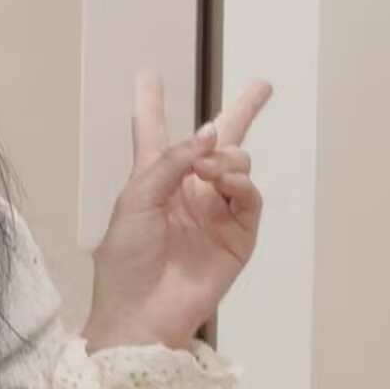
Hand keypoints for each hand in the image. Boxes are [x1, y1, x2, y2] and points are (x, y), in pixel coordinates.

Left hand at [83, 72, 272, 354]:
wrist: (141, 314)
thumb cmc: (126, 259)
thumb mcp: (136, 199)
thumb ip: (172, 161)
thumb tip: (212, 133)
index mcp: (154, 179)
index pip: (155, 133)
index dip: (152, 103)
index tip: (148, 74)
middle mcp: (189, 190)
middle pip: (217, 143)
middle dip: (242, 112)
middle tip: (263, 85)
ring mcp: (216, 212)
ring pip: (237, 164)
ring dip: (227, 157)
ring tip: (210, 170)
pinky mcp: (238, 236)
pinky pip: (249, 197)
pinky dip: (240, 183)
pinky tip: (224, 182)